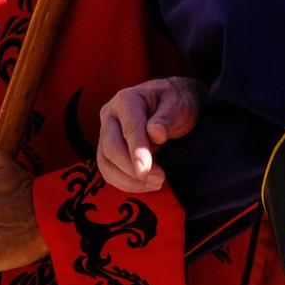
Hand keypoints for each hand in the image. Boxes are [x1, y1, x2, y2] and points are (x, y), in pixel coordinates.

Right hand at [96, 77, 204, 193]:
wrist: (170, 105)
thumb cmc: (175, 102)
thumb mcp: (179, 104)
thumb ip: (167, 117)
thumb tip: (154, 133)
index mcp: (127, 100)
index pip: (129, 128)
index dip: (136, 150)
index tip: (145, 170)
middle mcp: (110, 115)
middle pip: (111, 147)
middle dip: (132, 169)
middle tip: (159, 179)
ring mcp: (106, 133)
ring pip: (106, 163)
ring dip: (128, 180)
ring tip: (156, 183)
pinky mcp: (107, 150)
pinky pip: (109, 171)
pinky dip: (125, 183)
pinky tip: (146, 185)